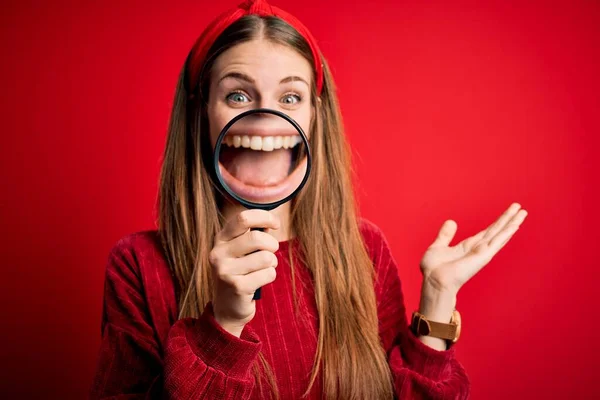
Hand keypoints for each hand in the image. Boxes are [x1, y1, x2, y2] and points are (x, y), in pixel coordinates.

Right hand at [209, 209, 279, 336]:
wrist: (227, 307)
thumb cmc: (241, 272)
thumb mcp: (240, 250)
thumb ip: (253, 234)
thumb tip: (271, 222)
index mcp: (221, 239)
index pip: (243, 218)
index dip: (265, 217)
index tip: (276, 224)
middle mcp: (218, 253)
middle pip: (257, 238)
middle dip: (272, 245)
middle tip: (270, 253)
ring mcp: (225, 271)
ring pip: (266, 257)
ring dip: (272, 263)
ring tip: (262, 269)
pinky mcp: (237, 287)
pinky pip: (268, 274)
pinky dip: (270, 276)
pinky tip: (259, 282)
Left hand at [420, 202, 527, 295]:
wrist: (434, 281)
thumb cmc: (433, 269)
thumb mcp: (438, 247)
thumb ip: (445, 235)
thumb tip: (451, 222)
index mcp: (468, 246)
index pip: (487, 231)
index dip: (497, 222)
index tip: (508, 213)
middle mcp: (478, 249)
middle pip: (497, 230)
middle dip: (508, 219)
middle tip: (519, 207)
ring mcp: (482, 252)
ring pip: (501, 234)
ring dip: (512, 223)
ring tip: (523, 212)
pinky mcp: (483, 256)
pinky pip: (497, 241)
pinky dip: (507, 232)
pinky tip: (515, 225)